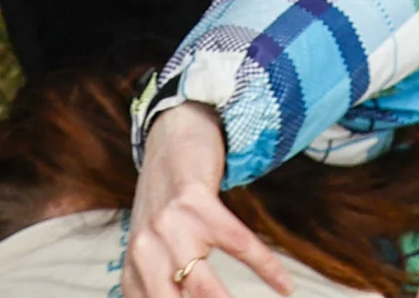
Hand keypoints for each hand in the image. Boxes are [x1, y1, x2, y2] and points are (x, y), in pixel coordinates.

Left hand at [123, 103, 281, 297]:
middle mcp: (145, 252)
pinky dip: (267, 268)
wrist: (172, 136)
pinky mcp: (198, 203)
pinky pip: (239, 245)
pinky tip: (284, 286)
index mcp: (134, 270)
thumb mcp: (150, 247)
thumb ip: (155, 286)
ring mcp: (170, 227)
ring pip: (204, 286)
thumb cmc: (166, 204)